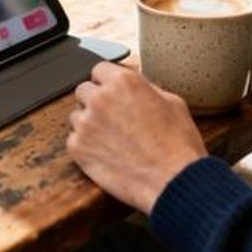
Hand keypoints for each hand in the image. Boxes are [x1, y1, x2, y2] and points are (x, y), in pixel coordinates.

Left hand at [67, 62, 206, 214]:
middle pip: (84, 90)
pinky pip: (73, 140)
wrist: (173, 181)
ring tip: (109, 139)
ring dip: (88, 123)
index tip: (110, 91)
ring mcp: (86, 123)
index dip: (106, 82)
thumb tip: (138, 87)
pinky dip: (85, 146)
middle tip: (110, 117)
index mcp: (124, 81)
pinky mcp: (78, 148)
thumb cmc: (178, 145)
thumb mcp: (172, 102)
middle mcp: (101, 97)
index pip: (99, 69)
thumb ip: (147, 88)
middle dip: (95, 101)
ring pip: (76, 115)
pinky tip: (104, 154)